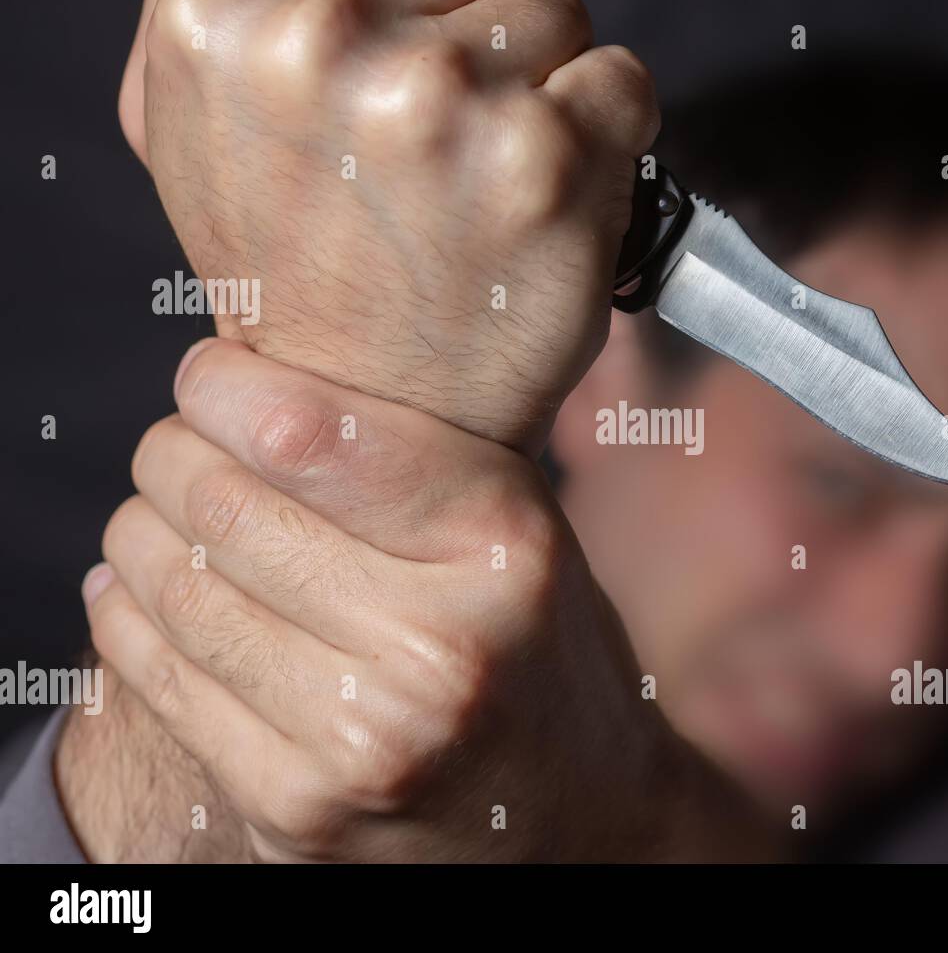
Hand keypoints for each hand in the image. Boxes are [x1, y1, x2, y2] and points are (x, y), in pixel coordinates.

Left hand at [84, 339, 766, 860]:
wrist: (579, 811)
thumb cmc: (534, 644)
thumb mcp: (520, 528)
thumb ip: (411, 456)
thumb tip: (242, 380)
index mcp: (502, 548)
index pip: (304, 435)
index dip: (222, 387)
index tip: (210, 377)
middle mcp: (440, 647)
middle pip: (224, 507)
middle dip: (171, 455)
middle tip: (177, 447)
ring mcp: (365, 739)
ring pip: (178, 589)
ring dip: (142, 532)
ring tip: (162, 516)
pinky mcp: (300, 807)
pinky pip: (163, 680)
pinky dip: (129, 617)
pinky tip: (140, 589)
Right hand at [123, 0, 658, 452]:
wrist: (374, 418)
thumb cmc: (312, 275)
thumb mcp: (212, 127)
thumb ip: (246, 19)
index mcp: (220, 18)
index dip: (410, 11)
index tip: (410, 62)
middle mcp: (322, 38)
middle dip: (477, 47)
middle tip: (442, 155)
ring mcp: (439, 96)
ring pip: (553, 14)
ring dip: (541, 94)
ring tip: (484, 186)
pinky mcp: (542, 156)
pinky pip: (623, 81)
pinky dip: (607, 137)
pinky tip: (542, 203)